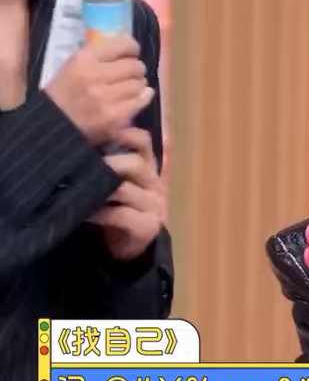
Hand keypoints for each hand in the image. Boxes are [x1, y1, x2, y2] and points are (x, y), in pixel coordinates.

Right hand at [45, 35, 153, 145]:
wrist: (54, 123)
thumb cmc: (65, 92)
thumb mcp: (74, 65)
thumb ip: (99, 55)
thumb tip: (130, 45)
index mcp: (83, 60)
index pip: (122, 45)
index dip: (132, 48)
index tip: (132, 52)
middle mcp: (94, 76)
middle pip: (134, 66)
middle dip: (136, 69)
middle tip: (131, 73)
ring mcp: (106, 98)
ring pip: (139, 84)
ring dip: (139, 84)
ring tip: (131, 87)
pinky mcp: (115, 116)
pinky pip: (140, 101)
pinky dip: (143, 98)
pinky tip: (137, 97)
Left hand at [88, 128, 165, 261]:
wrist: (129, 248)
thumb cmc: (121, 210)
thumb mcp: (120, 181)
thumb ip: (119, 158)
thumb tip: (109, 131)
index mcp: (150, 169)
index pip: (143, 142)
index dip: (124, 134)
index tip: (101, 134)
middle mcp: (156, 185)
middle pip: (136, 164)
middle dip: (107, 163)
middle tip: (83, 165)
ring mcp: (155, 207)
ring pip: (126, 189)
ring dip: (99, 188)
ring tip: (79, 188)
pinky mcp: (148, 227)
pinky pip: (122, 215)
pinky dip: (100, 213)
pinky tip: (86, 213)